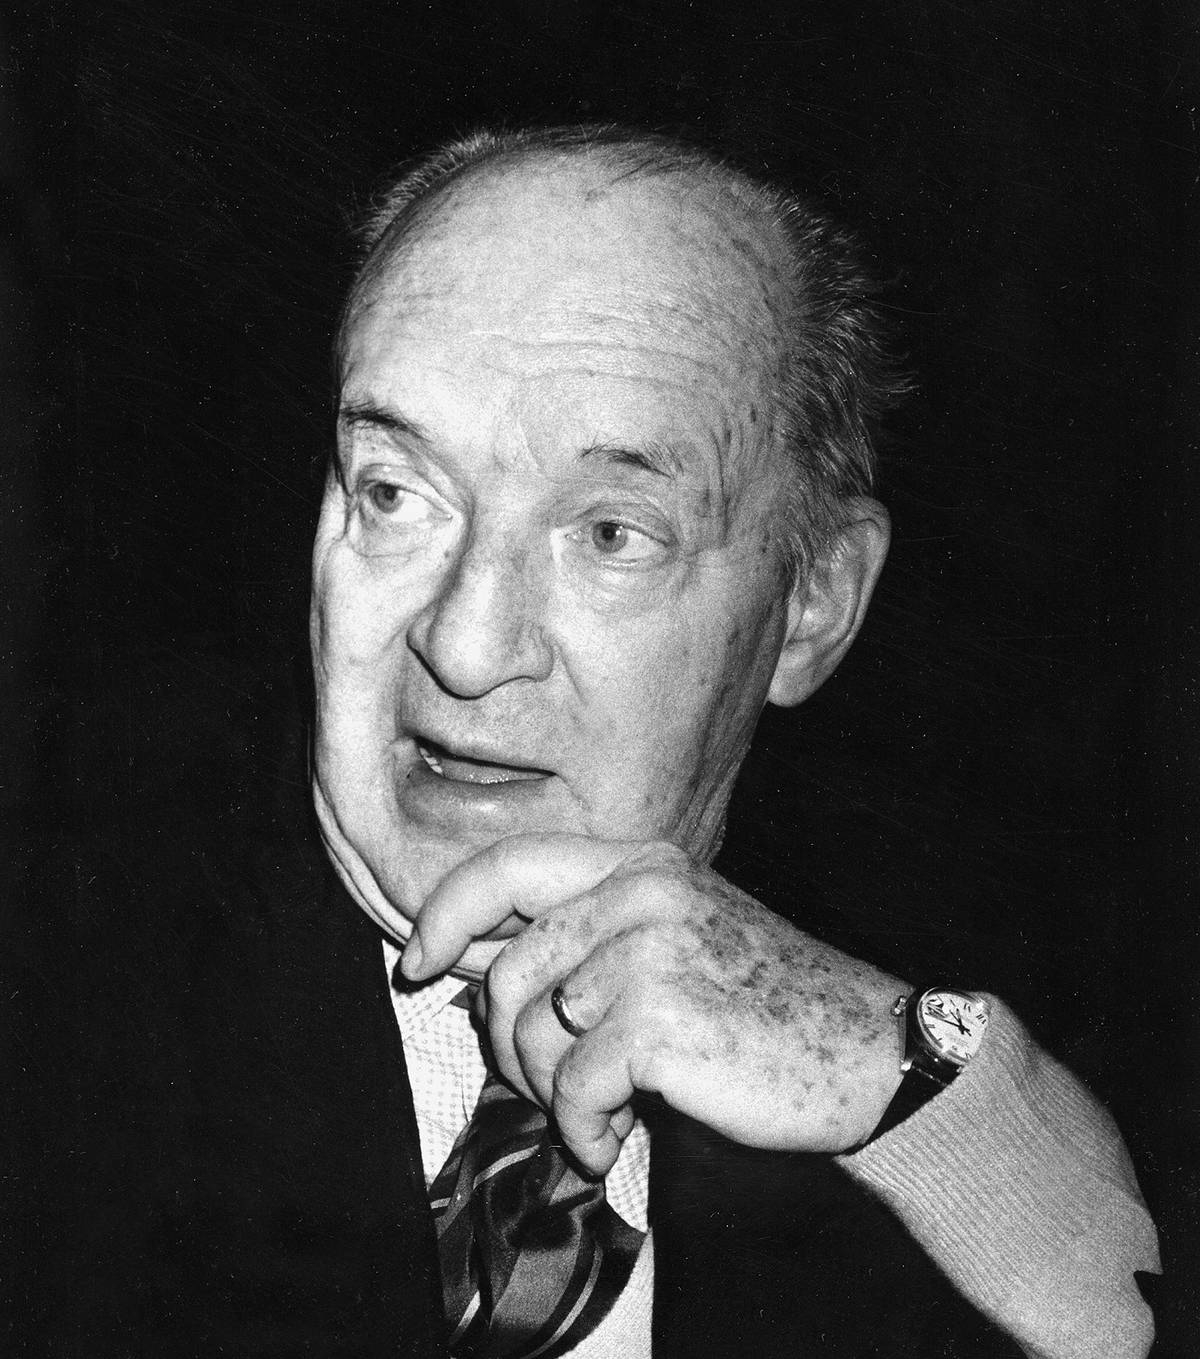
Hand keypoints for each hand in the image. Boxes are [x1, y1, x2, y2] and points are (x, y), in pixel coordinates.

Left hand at [402, 833, 905, 1173]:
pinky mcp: (659, 1019)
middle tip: (550, 1082)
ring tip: (601, 1108)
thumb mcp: (682, 933)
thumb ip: (592, 932)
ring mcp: (651, 951)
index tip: (417, 961)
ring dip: (552, 1092)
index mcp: (643, 862)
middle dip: (509, 1042)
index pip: (508, 864)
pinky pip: (570, 1087)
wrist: (866, 1050)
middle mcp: (643, 892)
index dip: (446, 911)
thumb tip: (474, 962)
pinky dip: (582, 1130)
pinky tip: (618, 1137)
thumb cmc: (765, 1003)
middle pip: (508, 966)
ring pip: (531, 1030)